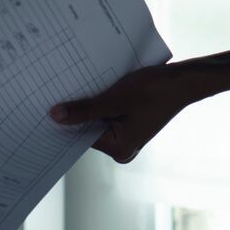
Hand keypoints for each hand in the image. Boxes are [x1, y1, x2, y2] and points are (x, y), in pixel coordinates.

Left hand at [49, 63, 193, 163]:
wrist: (184, 81)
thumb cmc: (154, 90)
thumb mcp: (114, 98)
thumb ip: (84, 110)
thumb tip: (54, 116)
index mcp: (118, 148)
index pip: (80, 136)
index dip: (65, 120)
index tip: (46, 107)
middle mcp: (122, 148)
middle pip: (88, 129)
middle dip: (77, 112)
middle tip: (56, 92)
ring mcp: (126, 136)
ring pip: (96, 120)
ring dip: (89, 104)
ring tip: (75, 86)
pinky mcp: (130, 124)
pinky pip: (107, 114)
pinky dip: (100, 102)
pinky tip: (93, 86)